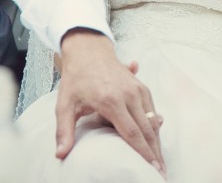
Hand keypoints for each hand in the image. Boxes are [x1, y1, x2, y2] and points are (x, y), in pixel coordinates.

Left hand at [55, 28, 164, 175]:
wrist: (88, 51)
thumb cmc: (76, 79)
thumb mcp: (64, 104)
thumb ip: (64, 131)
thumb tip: (60, 153)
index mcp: (111, 101)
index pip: (132, 133)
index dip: (142, 153)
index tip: (151, 168)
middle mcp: (128, 95)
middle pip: (147, 130)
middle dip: (155, 153)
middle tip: (160, 171)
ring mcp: (137, 89)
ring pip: (153, 121)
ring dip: (157, 141)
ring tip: (160, 161)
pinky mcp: (141, 86)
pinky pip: (152, 109)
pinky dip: (156, 126)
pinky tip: (156, 139)